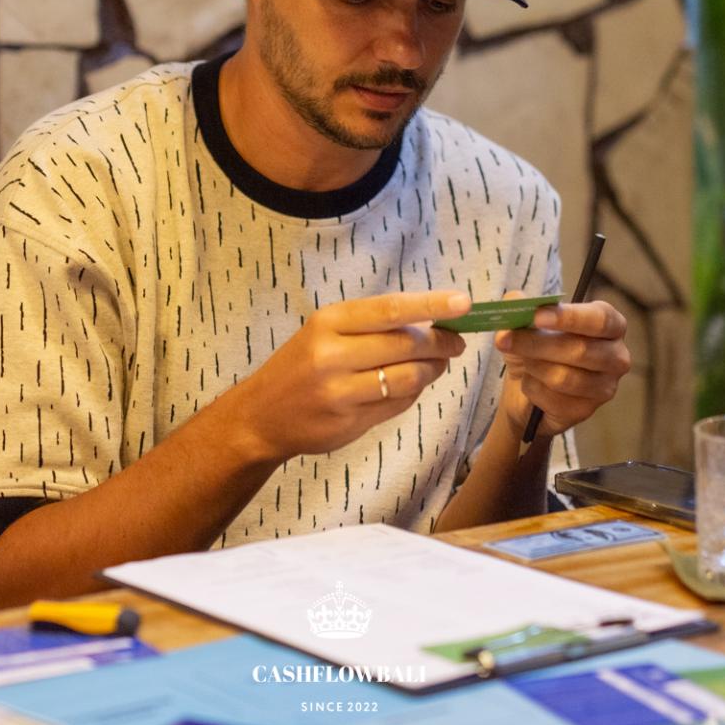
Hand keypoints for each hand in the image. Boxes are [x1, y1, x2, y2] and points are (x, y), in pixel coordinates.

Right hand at [226, 291, 469, 462]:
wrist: (260, 416)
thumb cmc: (300, 365)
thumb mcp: (324, 331)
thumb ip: (371, 325)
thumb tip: (431, 320)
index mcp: (328, 322)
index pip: (390, 309)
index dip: (431, 304)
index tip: (463, 302)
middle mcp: (332, 355)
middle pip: (405, 345)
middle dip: (440, 343)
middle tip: (457, 342)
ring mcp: (340, 392)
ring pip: (408, 378)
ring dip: (432, 370)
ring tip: (438, 365)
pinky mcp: (348, 423)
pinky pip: (397, 405)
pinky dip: (414, 393)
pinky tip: (413, 386)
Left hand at [494, 299, 630, 437]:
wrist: (526, 387)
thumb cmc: (536, 346)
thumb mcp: (525, 321)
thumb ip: (521, 306)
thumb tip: (514, 301)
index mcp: (610, 324)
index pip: (599, 319)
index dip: (570, 317)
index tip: (537, 316)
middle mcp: (616, 355)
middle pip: (580, 350)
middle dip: (538, 344)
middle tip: (504, 339)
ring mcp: (605, 386)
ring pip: (564, 377)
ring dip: (533, 367)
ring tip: (523, 361)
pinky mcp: (588, 410)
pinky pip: (555, 400)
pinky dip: (533, 389)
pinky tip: (531, 383)